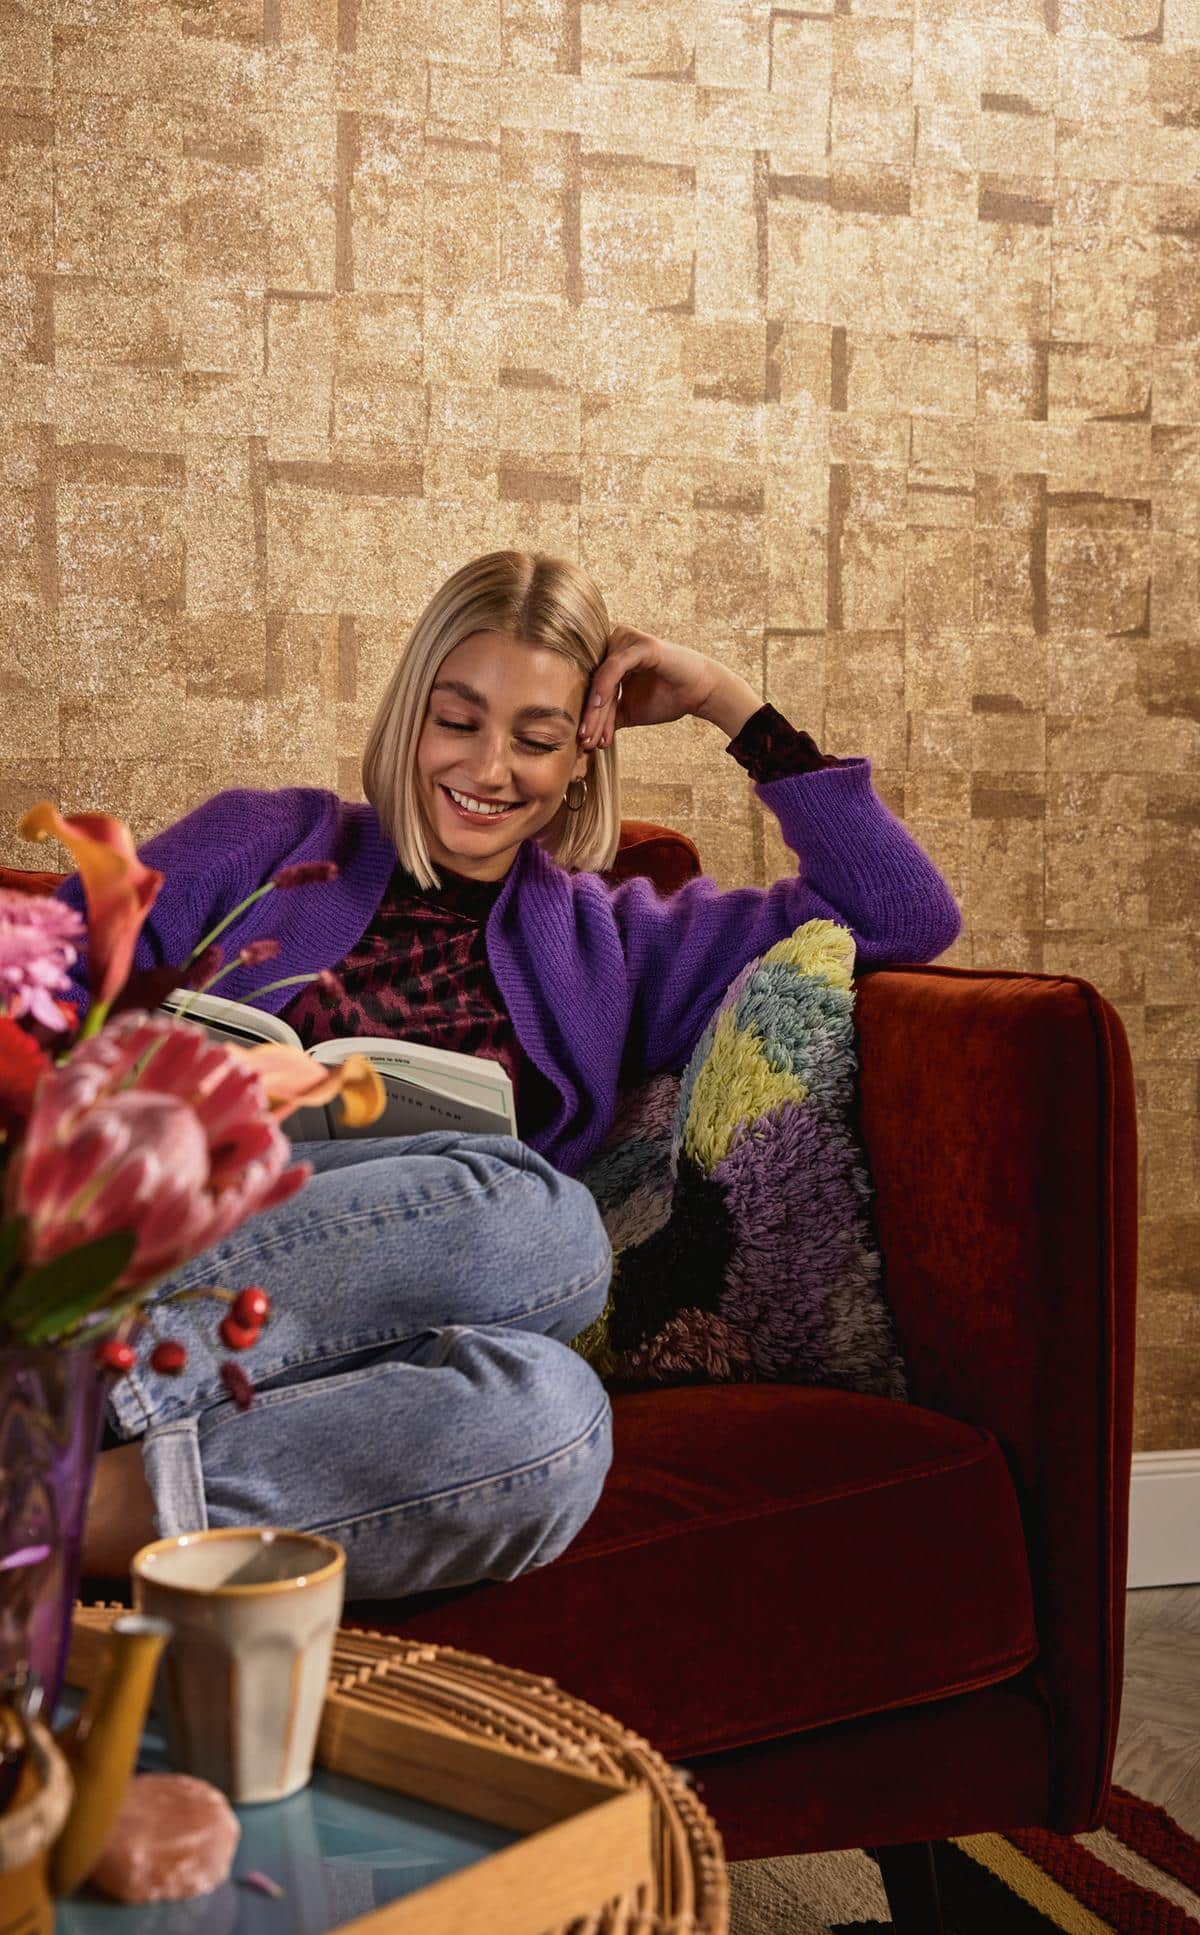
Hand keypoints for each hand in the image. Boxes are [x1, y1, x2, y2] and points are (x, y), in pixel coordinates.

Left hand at [578, 626, 760, 747]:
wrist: (699, 694)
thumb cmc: (666, 698)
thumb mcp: (628, 711)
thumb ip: (607, 716)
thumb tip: (582, 737)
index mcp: (610, 655)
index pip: (593, 687)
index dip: (588, 715)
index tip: (583, 741)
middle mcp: (615, 643)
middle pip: (595, 683)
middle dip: (590, 716)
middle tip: (585, 742)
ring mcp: (627, 640)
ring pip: (602, 678)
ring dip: (596, 709)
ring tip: (592, 735)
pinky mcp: (640, 644)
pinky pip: (615, 667)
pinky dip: (605, 687)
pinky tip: (599, 706)